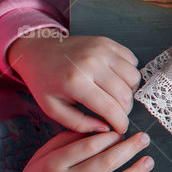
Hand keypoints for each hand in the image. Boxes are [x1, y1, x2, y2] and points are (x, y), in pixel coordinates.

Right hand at [4, 131, 153, 171]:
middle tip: (144, 138)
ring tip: (148, 160)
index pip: (88, 146)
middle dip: (130, 148)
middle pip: (105, 163)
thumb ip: (66, 140)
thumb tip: (96, 128)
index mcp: (54, 165)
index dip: (110, 137)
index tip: (122, 132)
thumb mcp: (42, 157)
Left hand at [8, 31, 140, 132]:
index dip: (120, 123)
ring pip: (134, 78)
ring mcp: (102, 49)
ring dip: (129, 91)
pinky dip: (128, 74)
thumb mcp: (53, 109)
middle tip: (115, 114)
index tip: (120, 129)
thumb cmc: (44, 81)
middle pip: (125, 94)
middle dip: (125, 110)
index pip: (110, 108)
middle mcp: (91, 62)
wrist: (38, 50)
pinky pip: (133, 62)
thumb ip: (79, 124)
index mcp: (75, 82)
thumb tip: (106, 128)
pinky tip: (115, 79)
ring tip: (115, 95)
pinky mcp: (108, 42)